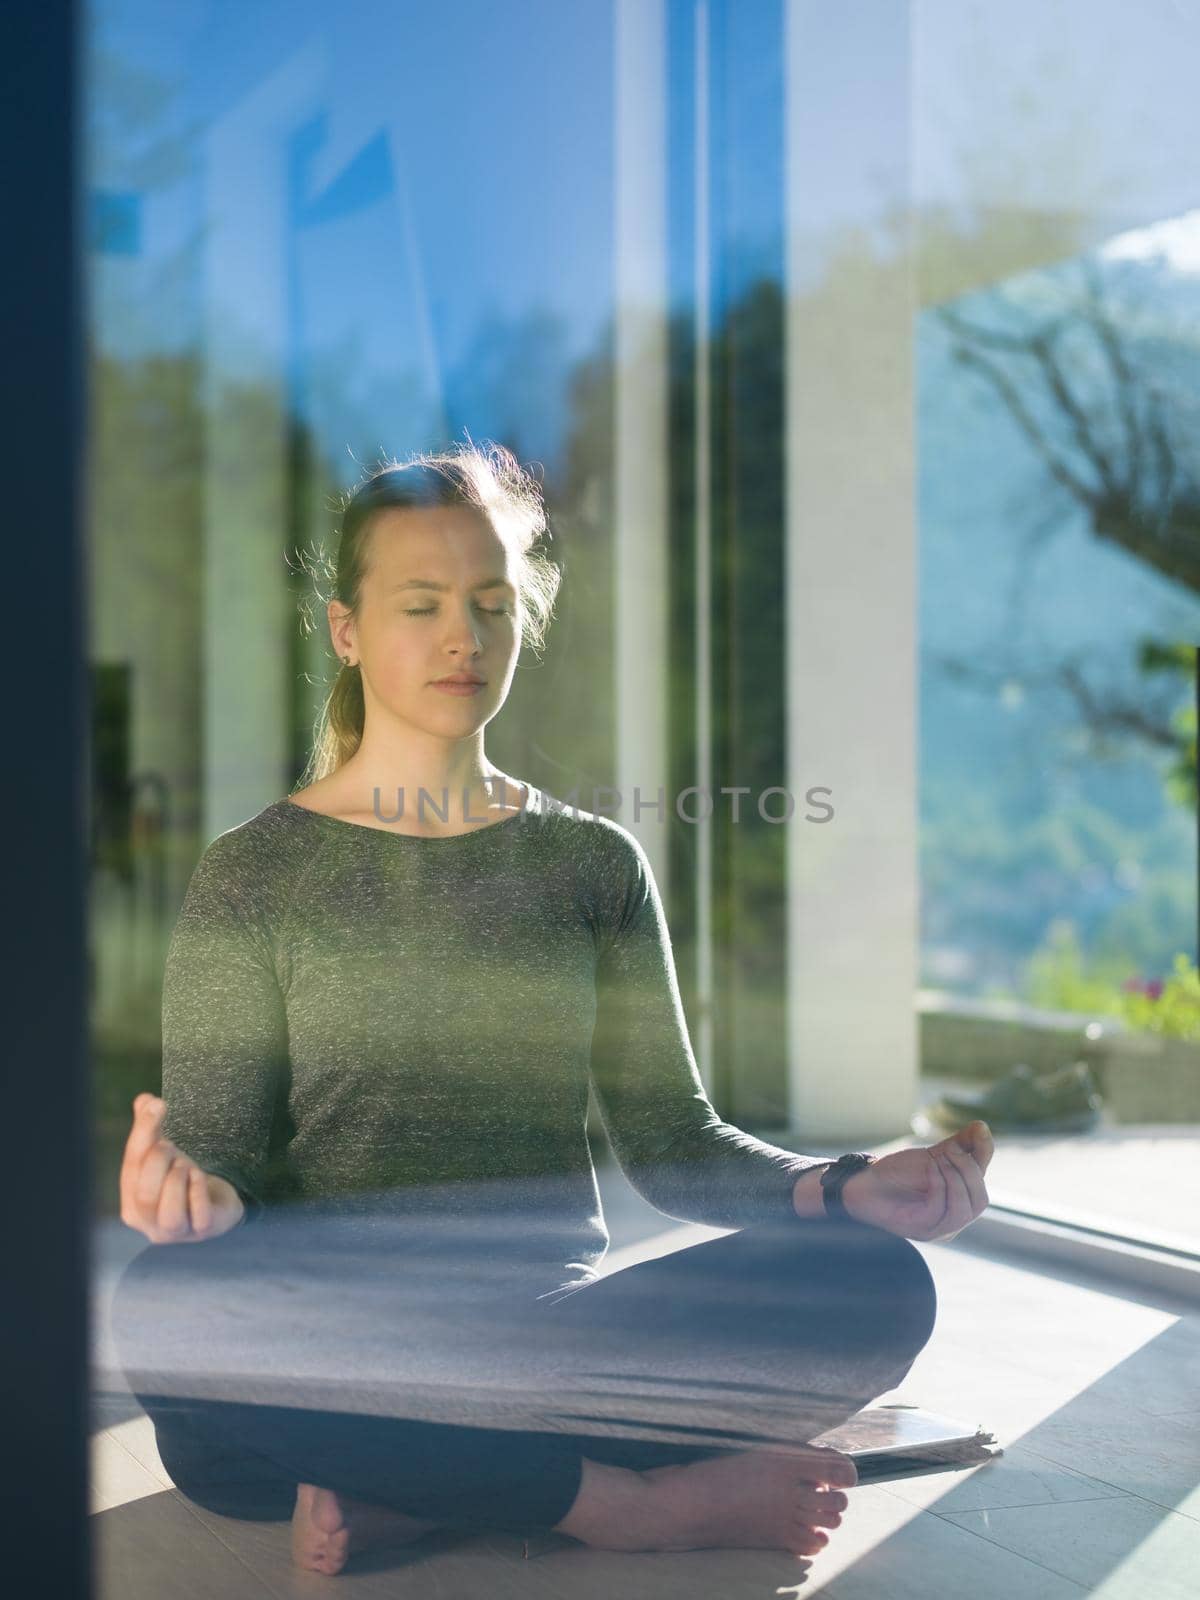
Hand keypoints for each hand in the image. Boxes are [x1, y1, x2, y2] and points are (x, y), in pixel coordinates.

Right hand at [119, 1093, 244, 1243]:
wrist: (215, 1205)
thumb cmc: (180, 1180)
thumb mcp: (163, 1153)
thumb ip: (150, 1126)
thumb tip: (145, 1099)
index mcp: (131, 1204)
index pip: (130, 1168)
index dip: (144, 1133)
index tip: (158, 1104)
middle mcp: (149, 1224)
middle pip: (146, 1194)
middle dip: (160, 1160)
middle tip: (173, 1147)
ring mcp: (176, 1232)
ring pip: (169, 1212)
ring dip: (178, 1180)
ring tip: (185, 1165)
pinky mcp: (203, 1231)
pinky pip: (199, 1216)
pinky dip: (198, 1191)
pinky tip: (200, 1176)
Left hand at [841, 1121, 993, 1241]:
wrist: (863, 1183)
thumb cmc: (897, 1173)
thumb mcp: (934, 1155)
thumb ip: (960, 1144)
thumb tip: (983, 1127)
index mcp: (957, 1205)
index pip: (982, 1190)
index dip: (983, 1160)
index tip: (977, 1130)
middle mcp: (950, 1222)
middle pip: (979, 1201)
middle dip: (969, 1170)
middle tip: (950, 1149)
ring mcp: (936, 1230)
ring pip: (964, 1210)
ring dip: (955, 1177)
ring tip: (939, 1158)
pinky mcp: (919, 1230)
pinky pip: (940, 1210)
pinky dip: (939, 1184)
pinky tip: (930, 1167)